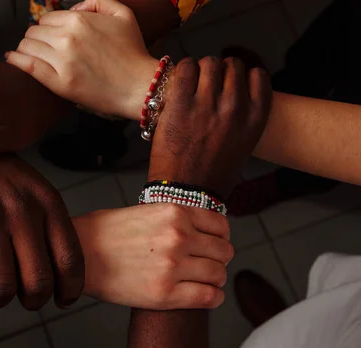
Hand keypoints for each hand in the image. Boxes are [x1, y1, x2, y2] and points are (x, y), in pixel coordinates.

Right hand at [0, 154, 83, 309]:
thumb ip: (48, 225)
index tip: (62, 301)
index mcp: (47, 202)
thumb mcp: (33, 191)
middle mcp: (21, 209)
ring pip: (0, 286)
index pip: (70, 260)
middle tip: (22, 300)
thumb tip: (60, 276)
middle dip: (32, 302)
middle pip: (37, 281)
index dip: (69, 290)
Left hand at [6, 0, 156, 119]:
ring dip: (26, 49)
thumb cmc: (133, 53)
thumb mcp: (122, 15)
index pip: (47, 18)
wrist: (139, 86)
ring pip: (28, 47)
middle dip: (36, 38)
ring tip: (28, 55)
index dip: (47, 27)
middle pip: (34, 32)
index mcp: (79, 19)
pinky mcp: (59, 82)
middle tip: (41, 48)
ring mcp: (62, 61)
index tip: (49, 37)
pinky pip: (28, 66)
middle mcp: (68, 37)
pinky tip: (12, 59)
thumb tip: (75, 7)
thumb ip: (97, 2)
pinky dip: (16, 60)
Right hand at [78, 203, 231, 309]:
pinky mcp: (165, 294)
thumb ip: (174, 218)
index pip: (221, 226)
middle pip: (224, 251)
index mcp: (174, 212)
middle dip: (217, 259)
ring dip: (214, 278)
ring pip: (219, 274)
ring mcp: (173, 266)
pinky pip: (209, 297)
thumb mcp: (144, 211)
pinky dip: (213, 297)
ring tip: (200, 280)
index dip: (219, 237)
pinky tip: (204, 295)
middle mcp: (179, 237)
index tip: (212, 244)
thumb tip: (199, 229)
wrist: (78, 255)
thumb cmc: (104, 233)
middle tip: (204, 264)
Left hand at [149, 56, 272, 197]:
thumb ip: (242, 121)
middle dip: (220, 71)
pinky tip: (181, 80)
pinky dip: (184, 69)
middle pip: (233, 66)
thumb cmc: (211, 176)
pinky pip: (186, 67)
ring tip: (193, 82)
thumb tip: (235, 101)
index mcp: (254, 120)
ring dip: (201, 69)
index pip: (258, 76)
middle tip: (208, 82)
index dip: (243, 75)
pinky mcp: (181, 104)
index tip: (232, 81)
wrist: (185, 194)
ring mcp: (207, 105)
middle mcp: (235, 108)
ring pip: (210, 63)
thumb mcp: (241, 148)